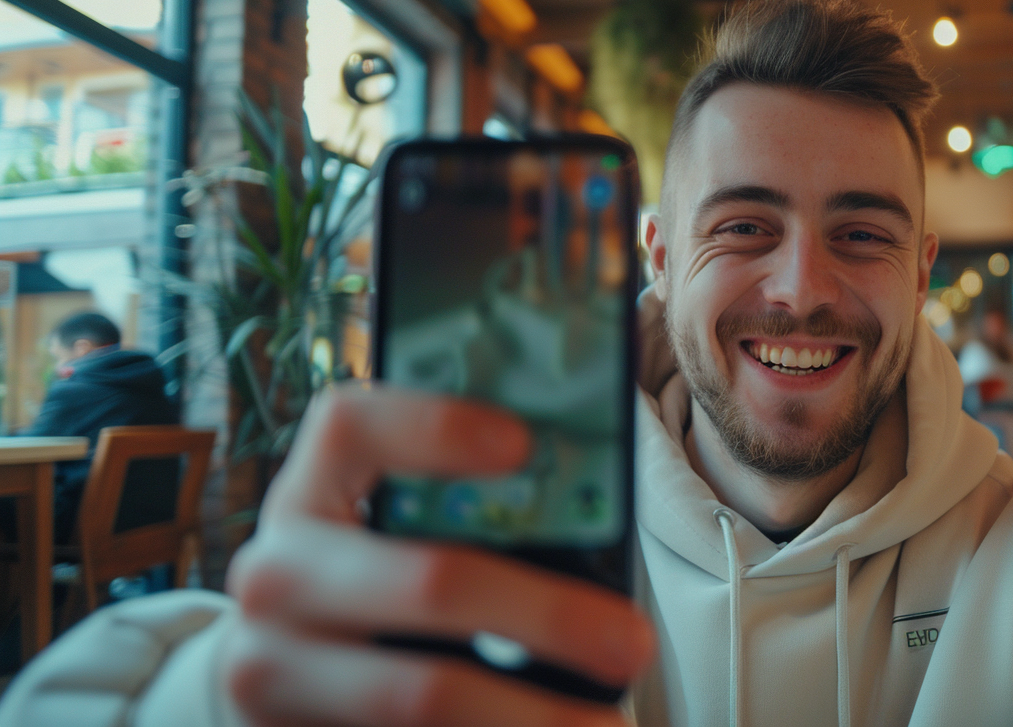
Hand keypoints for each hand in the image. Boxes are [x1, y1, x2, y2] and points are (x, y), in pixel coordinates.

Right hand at [222, 384, 653, 726]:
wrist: (278, 675)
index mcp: (312, 489)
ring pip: (420, 694)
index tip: (524, 444)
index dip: (436, 426)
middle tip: (633, 644)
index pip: (352, 425)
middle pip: (427, 580)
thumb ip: (464, 512)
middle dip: (548, 615)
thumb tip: (597, 503)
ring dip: (532, 717)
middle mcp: (277, 572)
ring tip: (608, 726)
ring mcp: (270, 663)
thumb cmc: (375, 579)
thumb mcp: (394, 531)